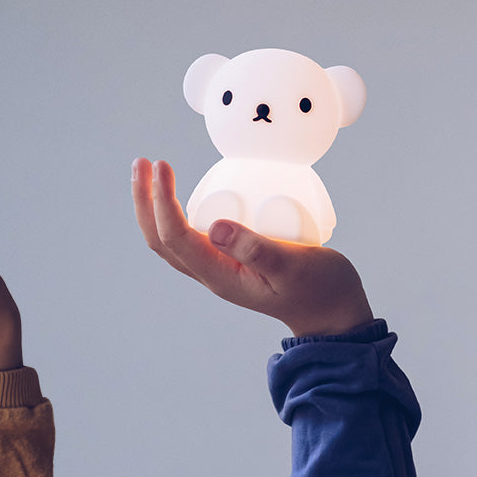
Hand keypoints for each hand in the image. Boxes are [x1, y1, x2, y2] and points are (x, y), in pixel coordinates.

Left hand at [131, 158, 373, 337]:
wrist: (333, 313)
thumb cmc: (320, 289)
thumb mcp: (295, 266)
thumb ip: (257, 249)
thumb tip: (215, 228)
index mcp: (221, 275)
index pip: (175, 237)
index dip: (162, 201)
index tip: (162, 167)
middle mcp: (213, 273)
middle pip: (160, 240)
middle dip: (145, 202)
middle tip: (142, 163)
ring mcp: (220, 268)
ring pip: (172, 239)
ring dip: (154, 207)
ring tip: (151, 172)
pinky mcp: (231, 260)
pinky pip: (191, 237)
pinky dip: (177, 213)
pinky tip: (185, 194)